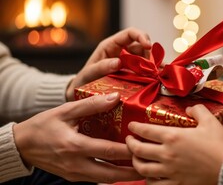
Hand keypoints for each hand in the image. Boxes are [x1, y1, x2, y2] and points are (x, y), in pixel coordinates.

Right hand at [13, 92, 143, 182]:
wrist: (22, 145)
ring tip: (142, 169)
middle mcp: (76, 164)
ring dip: (124, 176)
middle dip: (132, 172)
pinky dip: (112, 175)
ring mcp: (75, 174)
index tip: (144, 144)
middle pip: (111, 173)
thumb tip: (115, 97)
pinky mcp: (73, 177)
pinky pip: (97, 179)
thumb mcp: (66, 111)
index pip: (109, 151)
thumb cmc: (44, 126)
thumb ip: (91, 105)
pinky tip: (123, 169)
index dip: (128, 150)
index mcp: (75, 146)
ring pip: (105, 179)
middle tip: (150, 166)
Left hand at [66, 28, 150, 100]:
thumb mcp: (89, 73)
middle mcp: (122, 51)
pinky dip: (151, 74)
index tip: (149, 46)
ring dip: (152, 66)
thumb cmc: (84, 80)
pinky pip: (144, 71)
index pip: (130, 33)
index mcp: (111, 45)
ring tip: (158, 76)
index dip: (141, 36)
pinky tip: (157, 80)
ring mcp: (128, 62)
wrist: (82, 93)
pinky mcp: (132, 73)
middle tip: (154, 68)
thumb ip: (101, 67)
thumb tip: (118, 62)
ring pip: (145, 59)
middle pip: (142, 47)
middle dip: (150, 55)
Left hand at [125, 104, 222, 184]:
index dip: (135, 127)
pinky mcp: (176, 184)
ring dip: (136, 162)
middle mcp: (167, 154)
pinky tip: (149, 176)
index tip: (131, 125)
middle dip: (130, 144)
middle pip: (138, 150)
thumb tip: (189, 109)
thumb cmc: (220, 144)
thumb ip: (197, 110)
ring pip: (142, 169)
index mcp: (173, 136)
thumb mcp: (210, 121)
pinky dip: (148, 180)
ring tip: (136, 158)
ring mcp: (170, 171)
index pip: (145, 130)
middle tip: (128, 140)